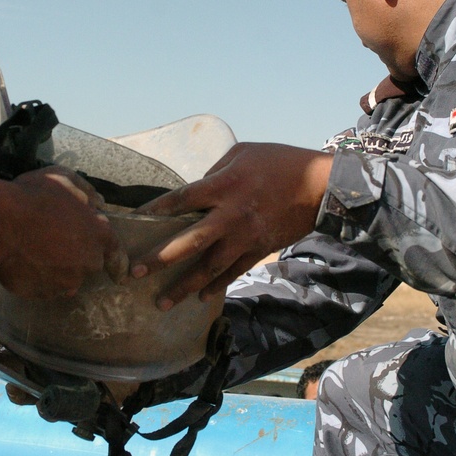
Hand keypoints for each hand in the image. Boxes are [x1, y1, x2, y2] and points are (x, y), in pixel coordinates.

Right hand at [0, 166, 121, 298]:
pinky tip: (24, 259)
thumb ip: (88, 193)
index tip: (119, 273)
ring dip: (56, 267)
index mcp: (98, 235)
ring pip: (66, 278)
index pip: (117, 254)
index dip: (117, 263)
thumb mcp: (65, 179)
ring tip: (35, 249)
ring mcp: (63, 281)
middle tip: (54, 240)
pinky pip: (43, 286)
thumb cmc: (33, 197)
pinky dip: (37, 276)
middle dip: (76, 255)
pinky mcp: (40, 292)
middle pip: (88, 264)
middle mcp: (86, 263)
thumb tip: (99, 203)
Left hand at [131, 143, 333, 308]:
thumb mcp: (243, 153)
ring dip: (185, 286)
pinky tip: (200, 297)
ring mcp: (246, 236)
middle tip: (135, 273)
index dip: (155, 210)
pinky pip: (234, 272)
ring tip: (162, 302)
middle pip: (190, 241)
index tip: (133, 221)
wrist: (322, 186)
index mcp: (224, 185)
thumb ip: (215, 172)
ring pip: (211, 267)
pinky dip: (216, 286)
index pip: (181, 199)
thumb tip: (195, 190)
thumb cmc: (280, 162)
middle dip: (161, 259)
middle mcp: (231, 214)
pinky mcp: (260, 249)